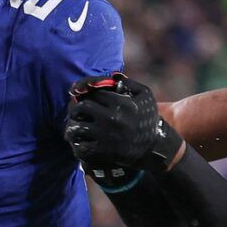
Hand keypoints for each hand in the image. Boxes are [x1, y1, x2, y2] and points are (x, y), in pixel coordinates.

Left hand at [64, 72, 181, 178]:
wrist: (153, 147)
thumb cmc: (148, 119)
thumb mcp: (145, 96)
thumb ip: (129, 82)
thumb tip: (112, 75)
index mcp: (121, 103)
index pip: (94, 93)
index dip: (87, 94)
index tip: (84, 98)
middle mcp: (112, 118)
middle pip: (82, 107)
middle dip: (76, 108)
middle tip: (75, 112)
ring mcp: (106, 135)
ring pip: (77, 127)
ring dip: (72, 126)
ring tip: (74, 128)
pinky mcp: (104, 151)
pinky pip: (81, 146)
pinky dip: (77, 144)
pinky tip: (79, 142)